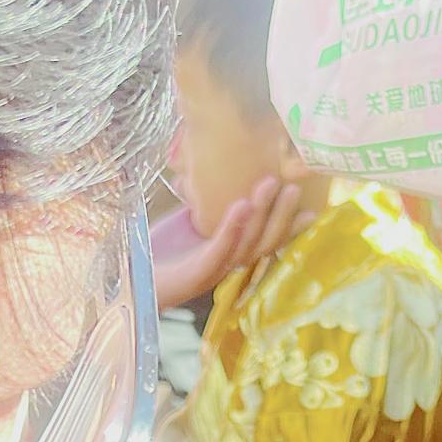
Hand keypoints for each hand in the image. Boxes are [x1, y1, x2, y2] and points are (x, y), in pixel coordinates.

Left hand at [150, 179, 308, 309]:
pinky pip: (220, 248)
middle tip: (294, 184)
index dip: (290, 223)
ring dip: (263, 213)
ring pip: (248, 243)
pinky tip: (241, 206)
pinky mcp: (197, 274)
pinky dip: (232, 227)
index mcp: (231, 251)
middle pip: (265, 240)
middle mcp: (228, 263)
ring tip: (270, 184)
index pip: (267, 237)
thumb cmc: (159, 249)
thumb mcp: (191, 218)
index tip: (310, 202)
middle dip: (282, 213)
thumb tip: (219, 165)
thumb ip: (209, 201)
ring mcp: (215, 270)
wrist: (130, 276)